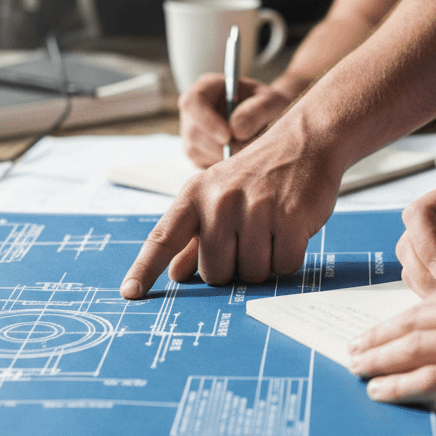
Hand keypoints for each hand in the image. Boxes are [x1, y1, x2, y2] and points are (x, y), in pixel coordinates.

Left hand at [120, 124, 342, 297]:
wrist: (305, 143)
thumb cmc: (257, 176)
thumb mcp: (218, 196)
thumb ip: (195, 238)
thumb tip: (174, 274)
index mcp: (195, 196)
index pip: (163, 238)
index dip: (145, 269)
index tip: (130, 293)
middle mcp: (220, 201)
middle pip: (216, 273)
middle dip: (234, 267)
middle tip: (248, 238)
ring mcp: (256, 209)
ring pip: (252, 274)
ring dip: (264, 263)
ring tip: (271, 230)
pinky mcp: (290, 218)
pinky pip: (283, 266)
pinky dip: (288, 258)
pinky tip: (290, 231)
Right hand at [178, 74, 295, 167]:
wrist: (267, 121)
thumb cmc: (268, 106)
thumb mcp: (272, 102)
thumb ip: (258, 110)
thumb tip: (236, 130)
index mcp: (207, 87)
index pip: (193, 101)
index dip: (207, 120)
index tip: (228, 137)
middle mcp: (193, 110)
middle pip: (193, 132)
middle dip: (220, 147)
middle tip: (248, 151)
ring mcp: (191, 132)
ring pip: (196, 151)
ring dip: (223, 157)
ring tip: (248, 150)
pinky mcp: (195, 153)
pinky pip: (202, 165)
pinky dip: (222, 167)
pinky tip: (239, 157)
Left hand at [347, 275, 435, 420]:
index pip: (429, 304)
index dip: (397, 319)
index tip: (378, 329)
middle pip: (412, 324)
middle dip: (377, 337)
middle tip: (354, 348)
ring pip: (412, 349)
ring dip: (378, 359)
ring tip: (357, 368)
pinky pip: (428, 380)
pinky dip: (398, 385)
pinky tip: (380, 390)